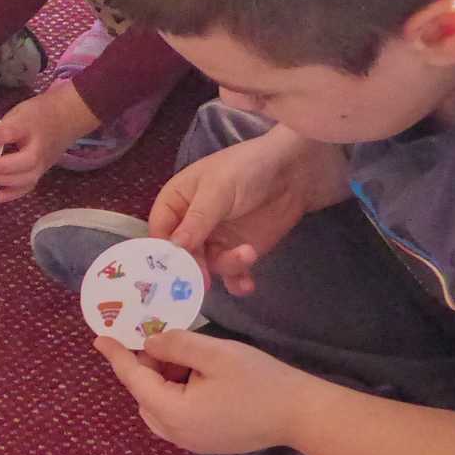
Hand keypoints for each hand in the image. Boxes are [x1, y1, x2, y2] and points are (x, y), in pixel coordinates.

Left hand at [0, 84, 96, 202]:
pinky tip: (0, 196)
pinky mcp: (42, 171)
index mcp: (30, 125)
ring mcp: (43, 161)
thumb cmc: (39, 113)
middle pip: (26, 161)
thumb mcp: (19, 111)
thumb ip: (3, 127)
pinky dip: (15, 193)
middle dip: (1, 166)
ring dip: (5, 181)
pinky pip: (30, 185)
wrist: (68, 118)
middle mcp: (39, 146)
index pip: (12, 131)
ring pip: (28, 177)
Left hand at [94, 331, 316, 454]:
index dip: (116, 355)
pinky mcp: (206, 440)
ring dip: (164, 379)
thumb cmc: (259, 381)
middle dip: (147, 367)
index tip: (99, 337)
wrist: (301, 414)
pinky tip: (198, 373)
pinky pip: (177, 414)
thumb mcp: (214, 353)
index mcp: (172, 413)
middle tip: (162, 339)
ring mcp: (191, 441)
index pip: (134, 379)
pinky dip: (177, 392)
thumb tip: (151, 343)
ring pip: (160, 405)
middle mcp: (175, 433)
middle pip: (144, 395)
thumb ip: (176, 345)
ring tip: (185, 354)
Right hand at [149, 127, 347, 294]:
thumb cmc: (248, 169)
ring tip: (247, 254)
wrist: (295, 172)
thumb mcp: (218, 189)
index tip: (171, 267)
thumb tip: (174, 247)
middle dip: (193, 267)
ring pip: (207, 266)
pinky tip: (247, 285)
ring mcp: (215, 240)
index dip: (163, 249)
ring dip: (226, 266)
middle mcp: (191, 224)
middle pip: (181, 255)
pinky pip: (231, 275)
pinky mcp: (238, 251)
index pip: (160, 230)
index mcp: (177, 201)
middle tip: (205, 280)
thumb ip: (197, 219)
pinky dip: (237, 283)